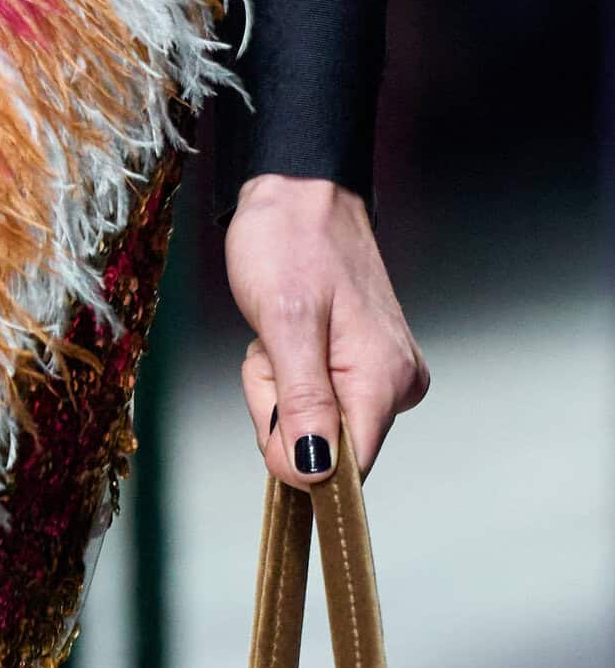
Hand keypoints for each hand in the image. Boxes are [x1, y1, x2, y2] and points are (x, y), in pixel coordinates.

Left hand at [226, 175, 428, 485]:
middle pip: (323, 451)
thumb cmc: (291, 243)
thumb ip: (302, 404)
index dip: (297, 458)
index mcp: (384, 379)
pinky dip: (287, 377)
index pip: (346, 470)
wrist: (299, 196)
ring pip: (312, 426)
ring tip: (280, 338)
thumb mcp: (285, 325)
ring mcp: (382, 376)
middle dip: (279, 411)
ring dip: (278, 390)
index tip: (274, 409)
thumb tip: (314, 469)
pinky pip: (314, 401)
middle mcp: (396, 384)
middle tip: (272, 353)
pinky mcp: (364, 368)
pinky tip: (288, 340)